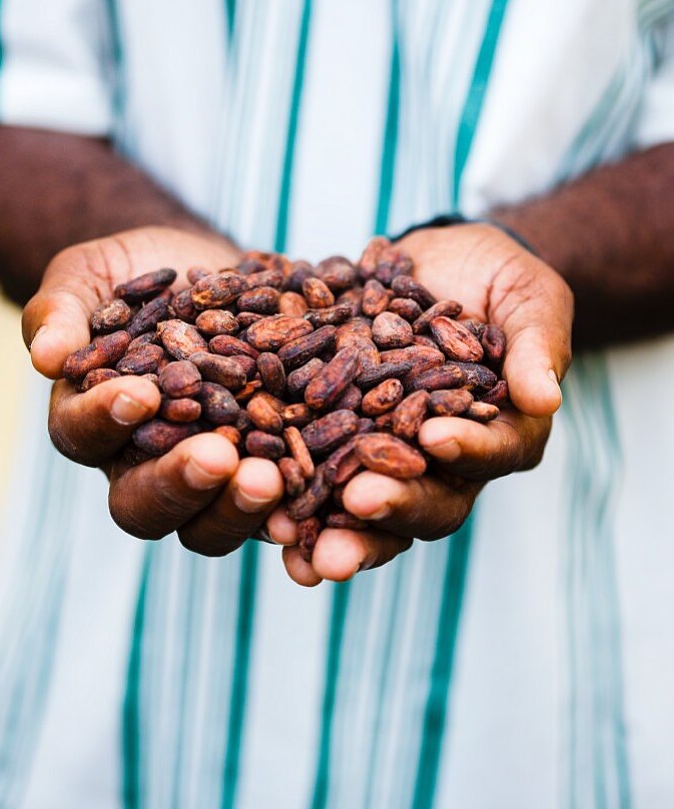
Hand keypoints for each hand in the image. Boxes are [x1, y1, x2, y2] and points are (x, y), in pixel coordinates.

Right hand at [22, 226, 284, 553]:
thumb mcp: (91, 274)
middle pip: (145, 502)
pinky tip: (318, 492)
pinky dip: (297, 506)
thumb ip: (60, 309)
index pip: (84, 435)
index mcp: (91, 422)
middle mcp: (142, 464)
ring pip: (210, 522)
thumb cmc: (136, 271)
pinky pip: (277, 507)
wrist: (209, 272)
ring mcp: (205, 478)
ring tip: (272, 479)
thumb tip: (44, 356)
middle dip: (180, 483)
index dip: (106, 421)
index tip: (139, 395)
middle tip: (218, 457)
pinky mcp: (262, 474)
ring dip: (238, 507)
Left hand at [265, 223, 573, 586]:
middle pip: (426, 503)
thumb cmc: (494, 277)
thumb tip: (546, 398)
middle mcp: (442, 463)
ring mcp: (385, 457)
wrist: (430, 262)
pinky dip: (289, 498)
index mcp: (500, 434)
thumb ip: (538, 344)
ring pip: (365, 509)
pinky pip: (312, 479)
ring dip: (333, 532)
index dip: (467, 450)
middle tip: (358, 504)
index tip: (435, 437)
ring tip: (299, 546)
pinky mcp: (334, 443)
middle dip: (392, 507)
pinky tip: (262, 518)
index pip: (492, 454)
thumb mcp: (527, 296)